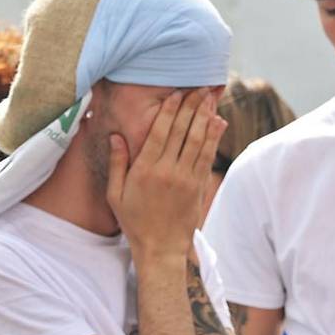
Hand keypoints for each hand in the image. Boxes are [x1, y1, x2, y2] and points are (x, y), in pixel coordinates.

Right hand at [105, 88, 225, 259]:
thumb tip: (116, 136)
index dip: (170, 111)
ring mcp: (185, 179)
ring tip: (209, 97)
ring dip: (205, 116)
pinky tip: (218, 122)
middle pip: (181, 132)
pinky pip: (207, 157)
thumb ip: (117, 163)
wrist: (160, 247)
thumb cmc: (134, 221)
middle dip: (191, 107)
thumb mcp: (115, 194)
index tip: (176, 93)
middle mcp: (167, 172)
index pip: (160, 133)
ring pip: (198, 141)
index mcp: (144, 171)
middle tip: (198, 87)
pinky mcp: (198, 187)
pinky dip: (214, 137)